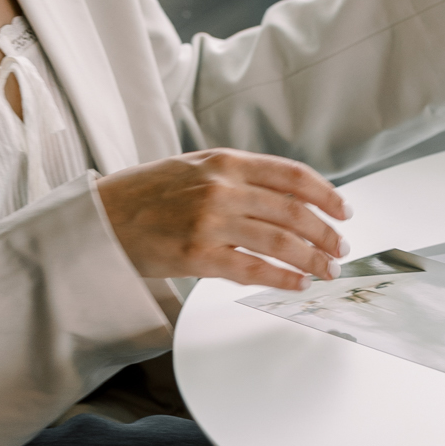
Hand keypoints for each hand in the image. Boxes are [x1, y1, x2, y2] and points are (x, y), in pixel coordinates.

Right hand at [97, 149, 348, 291]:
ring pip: (279, 242)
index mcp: (224, 161)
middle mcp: (221, 188)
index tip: (343, 210)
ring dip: (311, 259)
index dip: (326, 194)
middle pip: (293, 211)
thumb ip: (237, 176)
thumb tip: (284, 196)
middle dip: (325, 234)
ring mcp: (210, 222)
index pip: (291, 175)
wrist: (101, 217)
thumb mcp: (194, 168)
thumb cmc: (145, 194)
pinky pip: (252, 270)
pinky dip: (281, 278)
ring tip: (326, 271)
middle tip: (339, 249)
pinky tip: (296, 284)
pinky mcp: (197, 256)